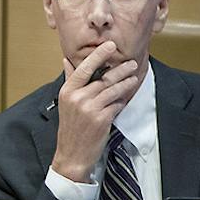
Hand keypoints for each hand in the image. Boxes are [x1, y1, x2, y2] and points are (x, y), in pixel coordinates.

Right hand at [51, 43, 140, 181]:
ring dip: (126, 83)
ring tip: (134, 78)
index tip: (110, 45)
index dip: (98, 55)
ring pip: (113, 90)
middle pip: (103, 78)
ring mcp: (89, 109)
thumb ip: (70, 80)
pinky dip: (122, 101)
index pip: (84, 68)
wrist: (72, 154)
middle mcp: (77, 98)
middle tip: (132, 63)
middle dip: (120, 69)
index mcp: (67, 91)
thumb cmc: (70, 127)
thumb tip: (67, 61)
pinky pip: (116, 105)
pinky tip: (126, 98)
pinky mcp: (101, 119)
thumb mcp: (66, 102)